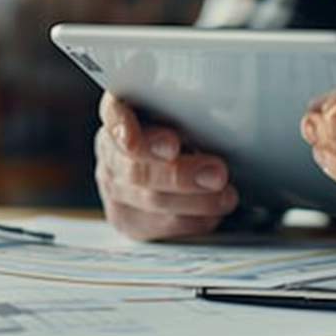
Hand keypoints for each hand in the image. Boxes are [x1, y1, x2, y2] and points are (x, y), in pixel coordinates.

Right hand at [95, 92, 238, 240]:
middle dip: (180, 175)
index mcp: (119, 110)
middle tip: (217, 174)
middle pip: (136, 169)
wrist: (170, 164)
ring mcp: (114, 186)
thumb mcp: (184, 113)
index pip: (115, 116)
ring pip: (151, 199)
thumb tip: (224, 123)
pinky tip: (213, 213)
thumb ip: (188, 114)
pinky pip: (160, 225)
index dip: (137, 132)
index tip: (171, 144)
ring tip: (225, 196)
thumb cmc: (181, 130)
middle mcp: (110, 149)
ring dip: (195, 200)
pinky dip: (193, 220)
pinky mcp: (125, 218)